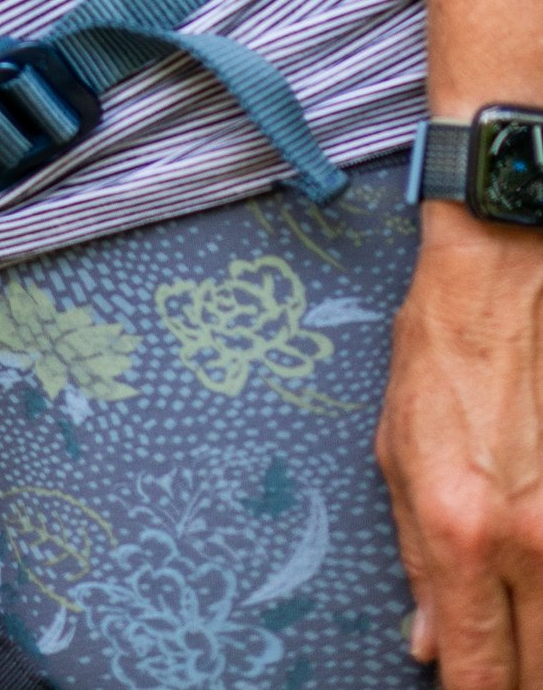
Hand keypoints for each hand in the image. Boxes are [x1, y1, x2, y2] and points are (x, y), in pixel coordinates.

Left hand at [381, 212, 542, 682]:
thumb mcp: (399, 453)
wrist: (503, 277)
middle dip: (518, 685)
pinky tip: (540, 588)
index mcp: (459, 530)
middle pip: (539, 672)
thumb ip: (417, 560)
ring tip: (524, 639)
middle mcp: (528, 540)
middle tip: (501, 671)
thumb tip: (428, 643)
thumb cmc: (443, 354)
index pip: (477, 669)